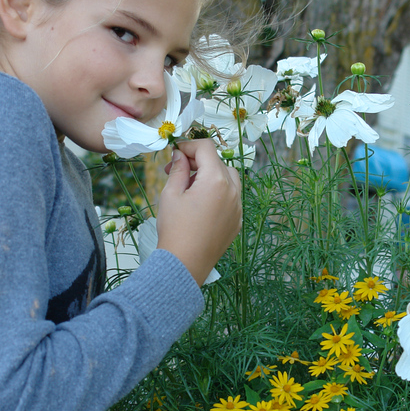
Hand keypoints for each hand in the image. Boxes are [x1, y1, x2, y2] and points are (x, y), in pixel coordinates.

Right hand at [155, 139, 241, 285]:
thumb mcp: (171, 194)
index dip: (188, 145)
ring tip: (190, 188)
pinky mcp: (238, 221)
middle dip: (198, 162)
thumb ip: (178, 169)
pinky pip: (231, 198)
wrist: (185, 264)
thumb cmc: (175, 229)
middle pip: (218, 162)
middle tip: (176, 172)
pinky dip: (219, 193)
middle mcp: (233, 191)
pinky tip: (201, 205)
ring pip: (228, 179)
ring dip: (211, 176)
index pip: (206, 148)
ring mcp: (238, 207)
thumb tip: (179, 155)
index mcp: (216, 180)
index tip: (175, 153)